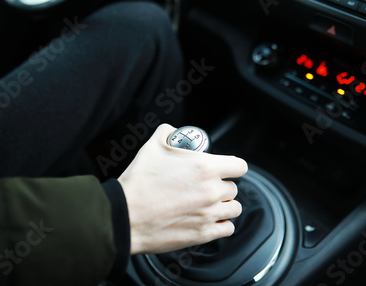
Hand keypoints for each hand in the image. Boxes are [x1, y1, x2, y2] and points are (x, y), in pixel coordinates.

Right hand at [118, 124, 247, 254]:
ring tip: (209, 204)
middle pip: (233, 188)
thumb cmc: (138, 183)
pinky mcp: (203, 234)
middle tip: (205, 186)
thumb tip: (173, 131)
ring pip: (233, 208)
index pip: (239, 166)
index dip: (232, 166)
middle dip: (221, 185)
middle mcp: (211, 191)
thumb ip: (168, 133)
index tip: (225, 168)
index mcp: (204, 168)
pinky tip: (209, 219)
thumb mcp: (152, 146)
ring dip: (224, 205)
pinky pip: (227, 228)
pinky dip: (221, 224)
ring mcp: (209, 214)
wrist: (125, 215)